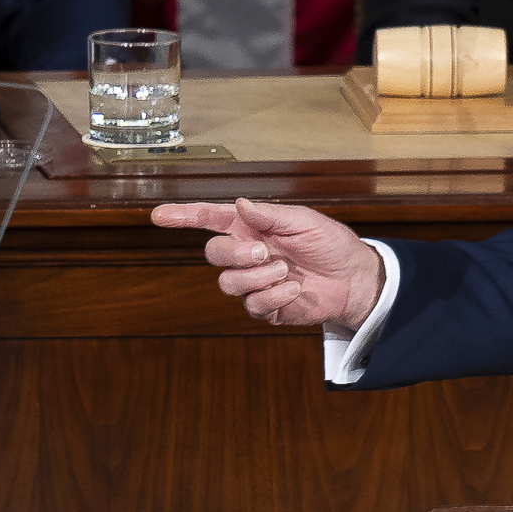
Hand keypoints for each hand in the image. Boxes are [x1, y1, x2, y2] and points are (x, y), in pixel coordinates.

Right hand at [151, 197, 386, 333]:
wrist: (353, 279)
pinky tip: (293, 288)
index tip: (159, 215)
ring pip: (228, 283)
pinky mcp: (266, 307)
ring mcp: (254, 282)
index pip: (210, 219)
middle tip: (264, 252)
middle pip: (213, 254)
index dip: (184, 217)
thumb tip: (240, 204)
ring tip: (285, 270)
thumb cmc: (330, 244)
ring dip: (257, 277)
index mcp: (250, 227)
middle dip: (235, 254)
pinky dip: (274, 296)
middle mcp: (246, 254)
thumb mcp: (303, 220)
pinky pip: (253, 305)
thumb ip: (269, 215)